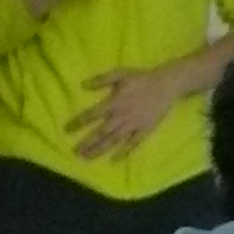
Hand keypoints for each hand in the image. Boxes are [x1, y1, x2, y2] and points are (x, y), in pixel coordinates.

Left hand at [73, 62, 189, 160]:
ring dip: (100, 150)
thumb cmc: (141, 78)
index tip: (67, 130)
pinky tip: (114, 160)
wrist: (167, 85)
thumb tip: (82, 85)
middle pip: (101, 133)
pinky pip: (132, 144)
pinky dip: (123, 152)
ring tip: (87, 158)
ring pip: (114, 140)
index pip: (91, 115)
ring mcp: (133, 125)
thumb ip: (101, 79)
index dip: (78, 122)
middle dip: (87, 143)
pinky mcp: (145, 130)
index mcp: (114, 102)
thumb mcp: (120, 73)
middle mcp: (121, 116)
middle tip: (75, 152)